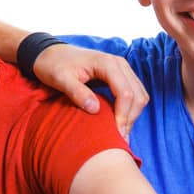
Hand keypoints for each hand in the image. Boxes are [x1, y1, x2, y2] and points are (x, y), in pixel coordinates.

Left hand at [33, 43, 148, 138]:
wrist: (53, 55)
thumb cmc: (54, 66)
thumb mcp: (60, 79)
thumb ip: (77, 92)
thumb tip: (95, 109)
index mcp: (107, 63)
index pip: (125, 93)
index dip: (122, 116)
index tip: (115, 134)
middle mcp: (119, 64)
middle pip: (137, 95)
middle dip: (130, 118)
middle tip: (118, 138)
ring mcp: (122, 69)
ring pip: (140, 96)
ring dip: (133, 115)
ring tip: (119, 133)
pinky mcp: (121, 76)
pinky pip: (135, 94)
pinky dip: (131, 109)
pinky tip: (119, 122)